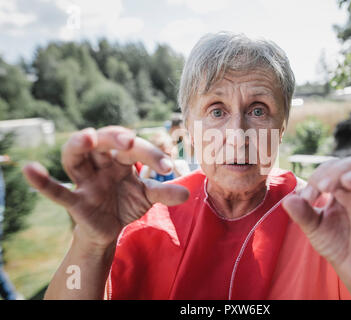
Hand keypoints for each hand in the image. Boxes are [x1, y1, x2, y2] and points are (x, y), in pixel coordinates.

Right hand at [23, 126, 188, 248]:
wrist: (110, 227)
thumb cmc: (127, 202)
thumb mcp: (147, 196)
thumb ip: (164, 192)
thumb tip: (188, 192)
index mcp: (121, 159)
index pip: (134, 148)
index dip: (150, 154)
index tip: (167, 166)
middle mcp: (101, 163)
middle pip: (103, 142)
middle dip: (114, 139)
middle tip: (129, 142)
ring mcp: (85, 180)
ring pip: (75, 156)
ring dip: (79, 144)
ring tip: (88, 137)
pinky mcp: (75, 201)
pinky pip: (56, 190)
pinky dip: (42, 181)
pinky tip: (28, 169)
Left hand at [282, 154, 350, 297]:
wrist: (350, 270)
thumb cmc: (334, 242)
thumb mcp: (314, 229)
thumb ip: (302, 214)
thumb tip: (287, 200)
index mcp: (344, 186)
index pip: (335, 166)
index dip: (321, 174)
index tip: (308, 197)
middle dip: (341, 168)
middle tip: (325, 186)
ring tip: (349, 182)